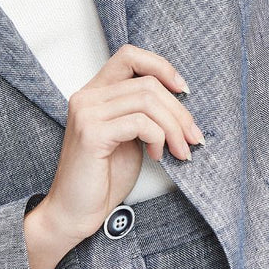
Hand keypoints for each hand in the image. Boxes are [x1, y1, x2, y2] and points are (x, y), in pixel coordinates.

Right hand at [37, 44, 203, 247]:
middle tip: (193, 138)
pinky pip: (140, 123)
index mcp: (95, 93)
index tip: (183, 90)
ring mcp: (86, 113)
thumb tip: (181, 102)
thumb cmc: (102, 179)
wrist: (74, 212)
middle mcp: (87, 97)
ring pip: (147, 101)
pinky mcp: (91, 134)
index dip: (161, 67)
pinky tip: (157, 157)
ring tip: (180, 151)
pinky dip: (158, 138)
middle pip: (147, 82)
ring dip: (174, 127)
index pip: (130, 56)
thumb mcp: (129, 138)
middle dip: (179, 111)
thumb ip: (144, 114)